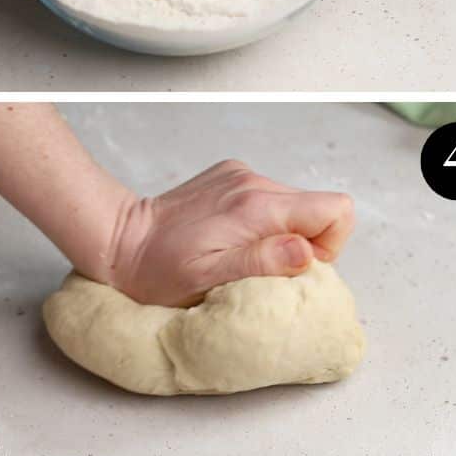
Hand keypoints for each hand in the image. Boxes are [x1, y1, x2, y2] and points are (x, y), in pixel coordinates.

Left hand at [108, 160, 353, 307]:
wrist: (120, 239)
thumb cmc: (159, 269)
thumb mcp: (208, 279)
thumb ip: (260, 263)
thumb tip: (305, 252)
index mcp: (255, 207)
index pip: (335, 210)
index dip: (327, 246)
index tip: (291, 267)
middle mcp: (252, 182)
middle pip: (316, 208)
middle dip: (302, 244)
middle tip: (259, 267)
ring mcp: (240, 175)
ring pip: (292, 206)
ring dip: (276, 234)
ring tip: (237, 253)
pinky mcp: (229, 176)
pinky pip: (266, 200)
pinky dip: (258, 222)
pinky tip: (226, 236)